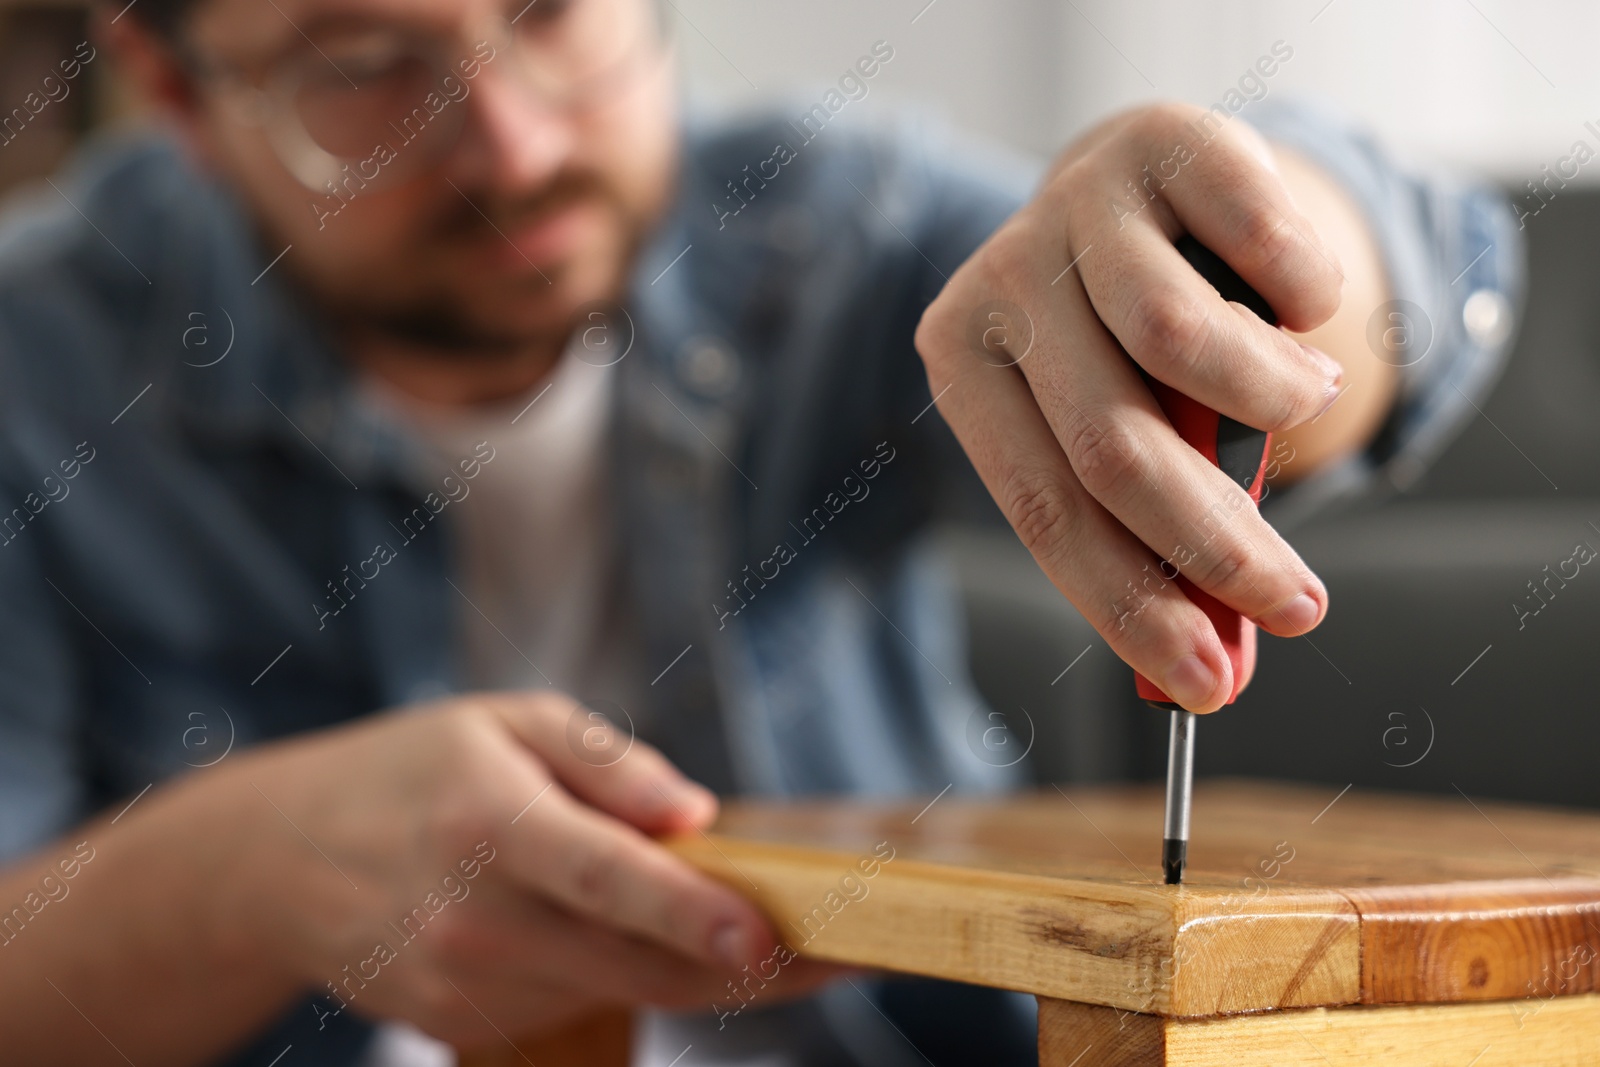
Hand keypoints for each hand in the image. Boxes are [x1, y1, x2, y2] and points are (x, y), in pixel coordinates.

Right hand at [213, 691, 836, 1049]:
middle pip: (637, 961)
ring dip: (690, 962)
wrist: (280, 861)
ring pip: (618, 988)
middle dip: (748, 965)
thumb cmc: (413, 770)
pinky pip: (574, 1003)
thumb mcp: (505, 722)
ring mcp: (464, 986)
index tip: (770, 936)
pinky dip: (620, 972)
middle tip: (842, 953)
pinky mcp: (459, 1026)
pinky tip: (623, 932)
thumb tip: (696, 816)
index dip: (692, 911)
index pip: (606, 877)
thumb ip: (608, 764)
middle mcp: (475, 917)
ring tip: (744, 922)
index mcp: (490, 820)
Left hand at [915, 103, 1348, 711]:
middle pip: (1110, 446)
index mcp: (962, 364)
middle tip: (1299, 607)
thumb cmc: (1126, 340)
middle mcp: (999, 282)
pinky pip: (1257, 241)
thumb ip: (1150, 531)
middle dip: (1214, 549)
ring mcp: (1073, 207)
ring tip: (1305, 402)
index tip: (1210, 687)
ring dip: (1269, 402)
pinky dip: (1306, 299)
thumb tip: (1219, 672)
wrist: (1142, 185)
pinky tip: (1302, 312)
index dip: (1130, 606)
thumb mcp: (1115, 427)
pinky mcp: (1161, 145)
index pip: (1042, 512)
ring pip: (1177, 342)